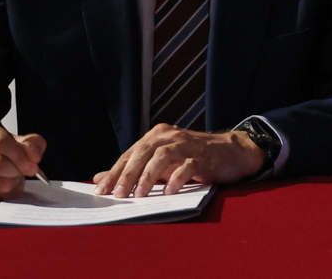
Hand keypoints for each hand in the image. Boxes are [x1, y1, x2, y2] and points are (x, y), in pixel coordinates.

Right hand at [0, 121, 46, 202]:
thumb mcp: (17, 138)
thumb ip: (31, 143)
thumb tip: (34, 156)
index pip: (0, 142)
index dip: (20, 153)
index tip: (34, 161)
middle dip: (18, 168)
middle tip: (30, 169)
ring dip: (13, 180)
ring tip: (17, 174)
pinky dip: (6, 189)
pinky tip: (9, 181)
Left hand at [94, 123, 264, 196]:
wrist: (231, 151)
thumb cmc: (192, 157)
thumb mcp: (160, 161)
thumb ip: (133, 168)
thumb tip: (99, 178)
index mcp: (157, 135)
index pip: (131, 153)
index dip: (115, 171)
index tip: (101, 190)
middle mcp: (170, 136)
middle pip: (143, 152)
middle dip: (128, 174)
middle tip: (117, 195)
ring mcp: (187, 145)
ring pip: (162, 157)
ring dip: (148, 177)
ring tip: (139, 196)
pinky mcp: (203, 157)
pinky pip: (187, 167)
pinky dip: (176, 179)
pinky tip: (168, 192)